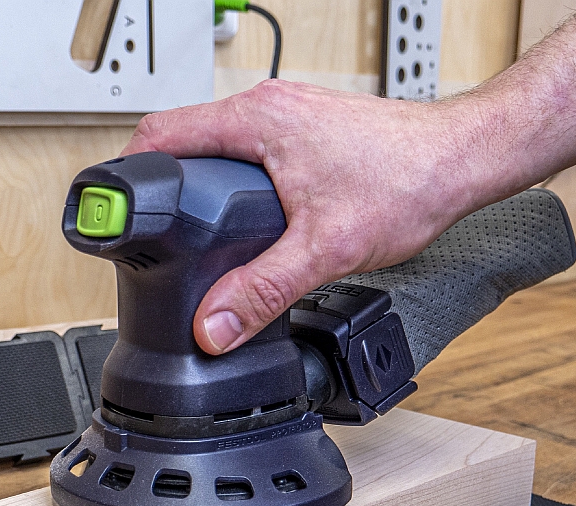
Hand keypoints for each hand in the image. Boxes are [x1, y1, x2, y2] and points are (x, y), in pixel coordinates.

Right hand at [121, 81, 490, 354]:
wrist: (461, 162)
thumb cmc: (409, 181)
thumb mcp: (325, 248)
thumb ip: (263, 290)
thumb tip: (215, 325)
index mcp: (257, 120)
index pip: (161, 133)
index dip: (129, 175)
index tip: (114, 209)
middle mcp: (267, 111)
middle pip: (183, 143)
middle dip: (164, 192)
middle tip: (153, 237)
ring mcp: (286, 121)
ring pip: (217, 152)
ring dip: (201, 192)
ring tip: (194, 237)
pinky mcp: (304, 138)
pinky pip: (248, 158)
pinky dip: (234, 190)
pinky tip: (245, 225)